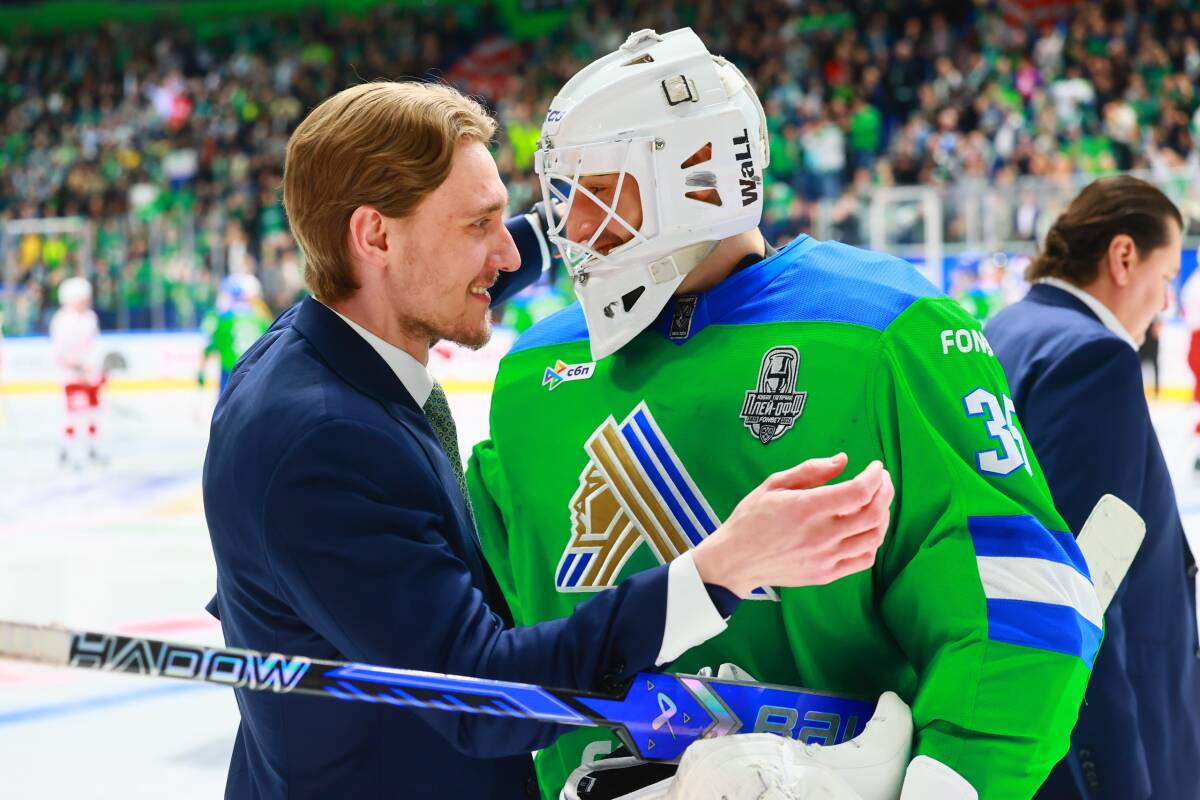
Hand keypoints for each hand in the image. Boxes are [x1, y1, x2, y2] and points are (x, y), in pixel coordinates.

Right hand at [691, 454, 893, 597]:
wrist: (736, 560)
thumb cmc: (751, 518)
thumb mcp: (774, 484)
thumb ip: (810, 470)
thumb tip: (842, 460)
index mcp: (807, 508)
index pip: (859, 491)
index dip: (875, 477)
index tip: (875, 467)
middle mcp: (821, 534)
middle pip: (874, 514)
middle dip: (885, 492)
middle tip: (881, 481)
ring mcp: (826, 557)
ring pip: (874, 538)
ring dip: (882, 516)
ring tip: (876, 503)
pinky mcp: (826, 574)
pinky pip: (864, 559)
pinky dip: (872, 542)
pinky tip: (864, 529)